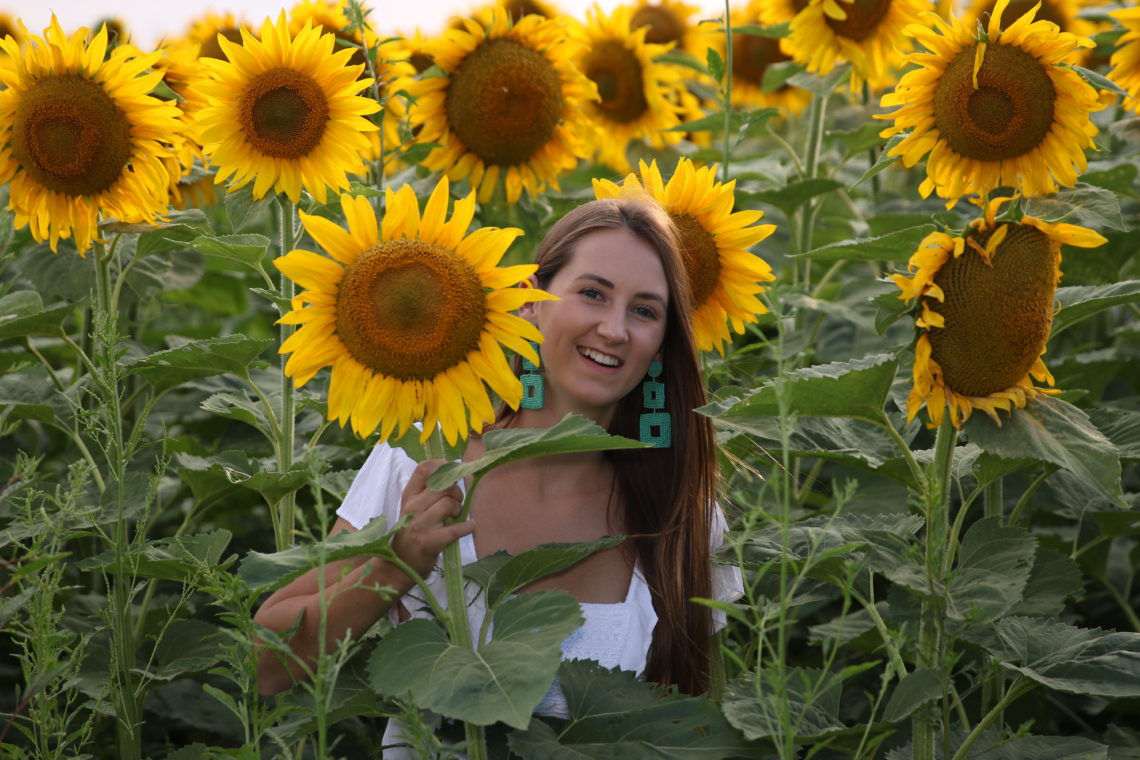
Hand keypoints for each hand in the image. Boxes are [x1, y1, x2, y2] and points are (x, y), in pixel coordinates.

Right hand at [391, 459, 473, 579]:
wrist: (400, 564)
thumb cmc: (413, 532)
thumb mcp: (414, 508)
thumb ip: (429, 492)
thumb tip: (455, 474)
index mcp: (409, 495)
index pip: (424, 468)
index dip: (443, 466)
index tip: (453, 475)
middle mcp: (412, 507)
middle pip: (443, 485)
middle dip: (457, 493)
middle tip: (456, 504)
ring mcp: (419, 525)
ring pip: (449, 503)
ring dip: (460, 510)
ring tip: (456, 518)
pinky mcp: (429, 542)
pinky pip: (456, 528)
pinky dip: (468, 527)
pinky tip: (469, 527)